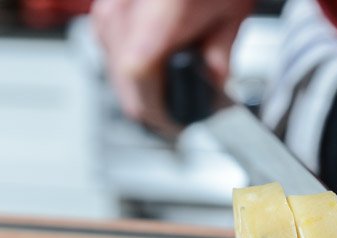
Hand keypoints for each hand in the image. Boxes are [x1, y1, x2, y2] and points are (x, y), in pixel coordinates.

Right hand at [91, 0, 252, 129]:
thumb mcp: (230, 16)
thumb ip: (219, 61)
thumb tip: (214, 94)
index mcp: (154, 14)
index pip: (139, 76)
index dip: (157, 110)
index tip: (176, 125)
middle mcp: (120, 12)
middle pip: (123, 81)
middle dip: (152, 105)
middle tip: (178, 117)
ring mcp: (108, 8)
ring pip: (114, 68)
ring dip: (140, 85)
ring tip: (172, 88)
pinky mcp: (106, 6)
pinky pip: (112, 48)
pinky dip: (132, 63)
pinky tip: (157, 63)